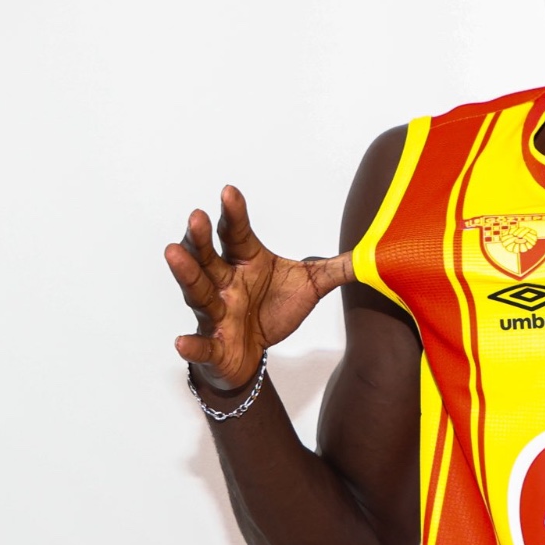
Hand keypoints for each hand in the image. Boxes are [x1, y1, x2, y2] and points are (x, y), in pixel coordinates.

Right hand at [164, 185, 353, 391]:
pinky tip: (181, 341)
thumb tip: (371, 253)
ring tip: (173, 252)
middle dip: (201, 238)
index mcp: (246, 261)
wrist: (254, 354)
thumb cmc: (273, 310)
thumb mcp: (310, 286)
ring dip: (186, 273)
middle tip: (195, 215)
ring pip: (198, 291)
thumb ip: (336, 268)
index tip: (229, 191)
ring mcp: (215, 313)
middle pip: (209, 256)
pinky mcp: (213, 344)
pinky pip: (201, 343)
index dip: (234, 213)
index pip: (238, 233)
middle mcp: (225, 282)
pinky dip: (192, 344)